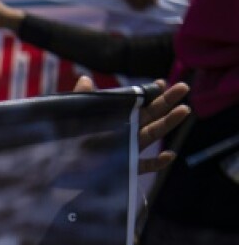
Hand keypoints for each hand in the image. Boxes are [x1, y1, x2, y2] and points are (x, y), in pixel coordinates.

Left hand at [72, 77, 190, 172]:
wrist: (60, 164)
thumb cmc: (68, 138)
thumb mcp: (74, 115)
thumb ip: (81, 99)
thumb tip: (85, 78)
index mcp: (118, 117)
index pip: (139, 103)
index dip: (152, 92)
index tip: (162, 82)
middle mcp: (127, 131)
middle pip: (152, 115)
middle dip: (167, 101)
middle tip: (184, 87)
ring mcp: (128, 148)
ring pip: (152, 135)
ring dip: (168, 123)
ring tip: (184, 110)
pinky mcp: (124, 167)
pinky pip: (143, 166)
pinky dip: (157, 163)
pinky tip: (169, 155)